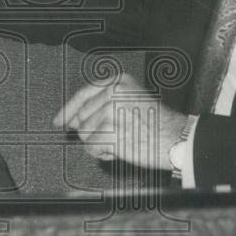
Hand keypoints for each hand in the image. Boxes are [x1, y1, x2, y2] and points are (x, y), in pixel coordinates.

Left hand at [53, 73, 187, 170]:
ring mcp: (111, 113)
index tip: (59, 120)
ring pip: (85, 134)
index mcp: (118, 81)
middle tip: (110, 136)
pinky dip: (102, 153)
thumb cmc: (157, 123)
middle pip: (82, 117)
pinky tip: (118, 150)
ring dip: (99, 143)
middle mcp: (113, 93)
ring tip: (120, 141)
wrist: (176, 139)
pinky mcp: (111, 133)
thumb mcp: (131, 99)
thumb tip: (74, 117)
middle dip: (90, 131)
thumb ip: (104, 101)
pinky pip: (92, 148)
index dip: (68, 110)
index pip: (83, 95)